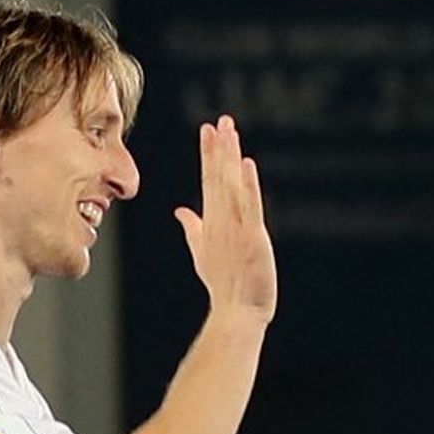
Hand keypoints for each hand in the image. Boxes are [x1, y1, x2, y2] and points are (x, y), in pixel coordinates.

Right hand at [175, 115, 278, 322]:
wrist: (236, 312)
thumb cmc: (223, 284)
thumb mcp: (203, 251)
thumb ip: (193, 228)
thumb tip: (181, 210)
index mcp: (211, 221)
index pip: (208, 181)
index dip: (209, 154)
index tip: (208, 129)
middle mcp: (220, 221)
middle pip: (217, 178)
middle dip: (218, 148)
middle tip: (219, 121)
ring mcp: (235, 229)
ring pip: (231, 186)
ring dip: (230, 158)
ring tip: (230, 131)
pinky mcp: (252, 238)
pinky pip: (249, 207)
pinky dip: (247, 186)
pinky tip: (246, 164)